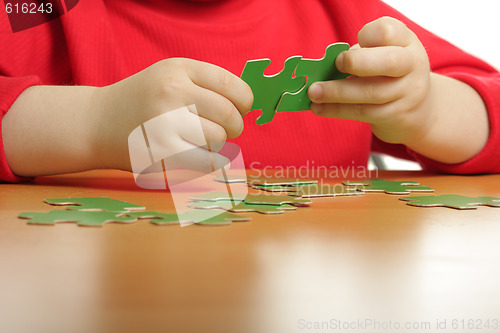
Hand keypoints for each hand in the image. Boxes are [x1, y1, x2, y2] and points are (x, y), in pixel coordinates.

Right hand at [94, 58, 252, 171]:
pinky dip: (214, 161)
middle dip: (234, 126)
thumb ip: (206, 84)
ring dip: (217, 144)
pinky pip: (208, 162)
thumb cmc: (143, 100)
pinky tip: (206, 157)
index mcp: (178, 69)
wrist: (96, 122)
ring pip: (218, 139)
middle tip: (225, 129)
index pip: (231, 86)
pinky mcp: (162, 153)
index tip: (243, 109)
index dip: (245, 101)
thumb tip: (249, 104)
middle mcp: (171, 92)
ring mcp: (165, 124)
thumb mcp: (170, 76)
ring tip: (200, 140)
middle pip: (229, 116)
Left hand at [308, 17, 432, 145]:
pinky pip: (363, 112)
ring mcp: (407, 92)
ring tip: (313, 92)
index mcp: (406, 42)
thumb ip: (358, 56)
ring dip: (337, 92)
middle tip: (335, 64)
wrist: (419, 109)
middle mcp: (412, 65)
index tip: (350, 45)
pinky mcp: (396, 115)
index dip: (367, 36)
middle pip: (387, 62)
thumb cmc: (388, 75)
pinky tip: (319, 108)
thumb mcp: (380, 56)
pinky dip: (337, 110)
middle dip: (356, 63)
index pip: (388, 31)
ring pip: (371, 93)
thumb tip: (323, 67)